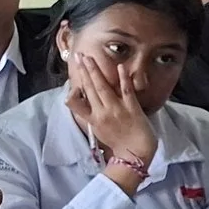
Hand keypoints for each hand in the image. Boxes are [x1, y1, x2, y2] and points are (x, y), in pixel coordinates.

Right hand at [65, 52, 157, 186]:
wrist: (135, 152)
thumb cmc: (118, 141)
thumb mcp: (98, 130)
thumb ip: (91, 115)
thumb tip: (86, 100)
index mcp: (92, 119)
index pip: (75, 103)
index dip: (72, 91)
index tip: (73, 80)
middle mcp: (102, 113)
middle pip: (89, 89)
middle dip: (82, 71)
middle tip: (78, 56)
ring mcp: (116, 109)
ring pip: (103, 87)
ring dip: (95, 71)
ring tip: (89, 58)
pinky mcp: (132, 108)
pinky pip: (126, 91)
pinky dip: (123, 78)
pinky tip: (120, 66)